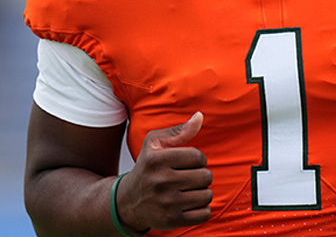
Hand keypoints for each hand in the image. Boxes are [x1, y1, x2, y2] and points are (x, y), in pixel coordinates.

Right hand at [119, 112, 212, 230]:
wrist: (128, 202)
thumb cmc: (147, 168)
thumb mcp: (155, 144)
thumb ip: (179, 130)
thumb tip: (200, 116)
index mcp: (157, 160)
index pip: (198, 156)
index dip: (197, 159)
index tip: (187, 164)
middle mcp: (161, 182)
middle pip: (206, 176)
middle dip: (200, 176)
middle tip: (186, 179)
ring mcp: (167, 203)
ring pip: (207, 195)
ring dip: (201, 193)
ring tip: (186, 191)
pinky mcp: (172, 220)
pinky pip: (205, 213)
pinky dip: (201, 210)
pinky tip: (188, 205)